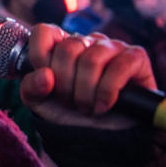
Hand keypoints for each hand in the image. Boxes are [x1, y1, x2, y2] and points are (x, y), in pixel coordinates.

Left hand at [20, 24, 156, 128]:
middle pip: (68, 50)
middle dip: (65, 85)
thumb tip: (44, 75)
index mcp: (60, 44)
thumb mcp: (40, 101)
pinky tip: (103, 105)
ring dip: (86, 92)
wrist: (100, 134)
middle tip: (70, 101)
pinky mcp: (135, 57)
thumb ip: (31, 87)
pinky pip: (119, 67)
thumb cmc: (69, 112)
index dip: (41, 58)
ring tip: (86, 106)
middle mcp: (86, 41)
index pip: (44, 32)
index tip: (47, 82)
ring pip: (91, 60)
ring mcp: (111, 47)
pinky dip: (107, 92)